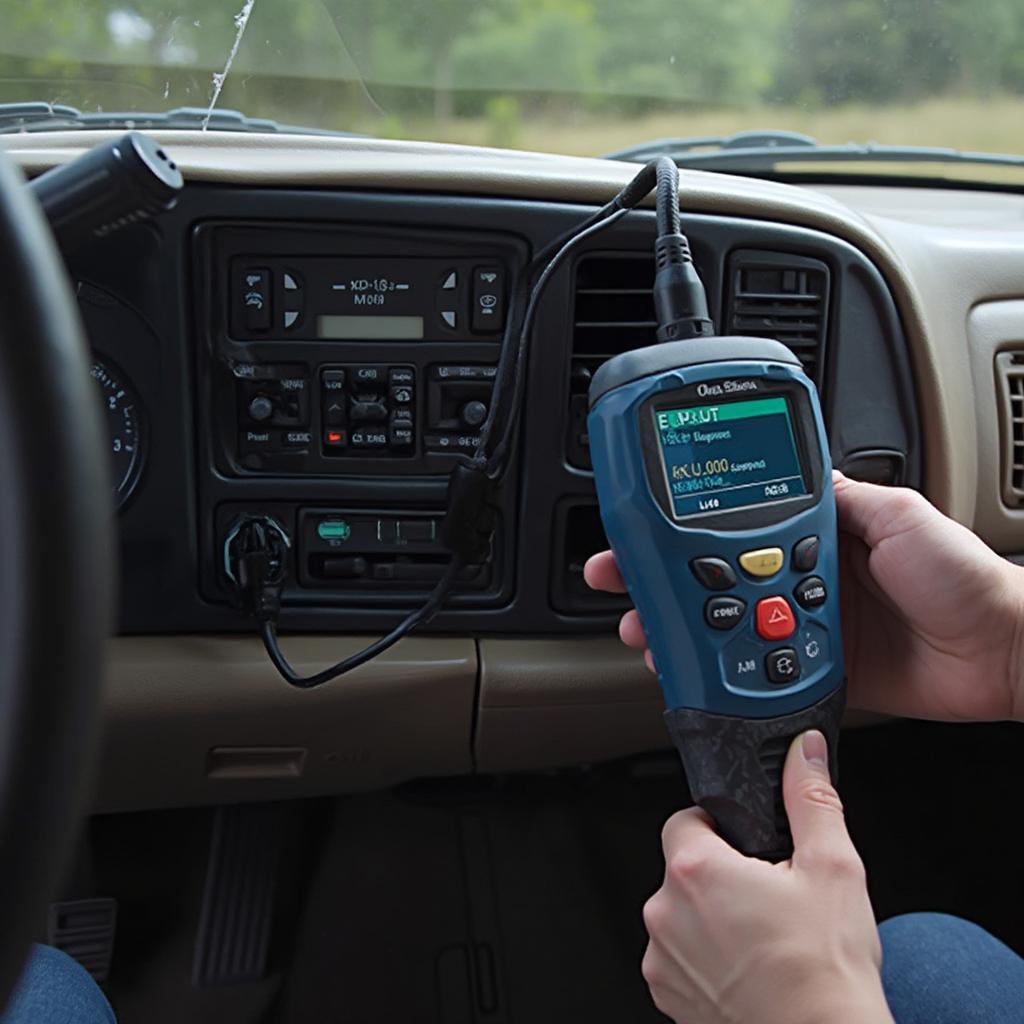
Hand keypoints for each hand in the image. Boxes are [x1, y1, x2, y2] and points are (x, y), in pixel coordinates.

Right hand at [584, 472, 1023, 721]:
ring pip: (722, 626)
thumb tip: (793, 473)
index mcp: (816, 535)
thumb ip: (843, 495)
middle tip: (619, 580)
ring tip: (645, 628)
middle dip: (658, 579)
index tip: (646, 524)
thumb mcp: (900, 514)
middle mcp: (799, 578)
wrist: (1003, 650)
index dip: (685, 525)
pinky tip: (691, 669)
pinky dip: (721, 674)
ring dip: (679, 628)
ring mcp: (801, 626)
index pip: (734, 524)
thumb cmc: (965, 576)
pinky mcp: (812, 671)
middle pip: (712, 577)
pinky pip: (756, 672)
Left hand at [641, 731, 891, 1023]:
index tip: (750, 845)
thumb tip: (802, 752)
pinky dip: (708, 960)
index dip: (721, 826)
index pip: (686, 820)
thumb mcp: (832, 867)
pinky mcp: (669, 998)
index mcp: (694, 871)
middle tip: (769, 896)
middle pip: (685, 869)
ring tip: (765, 939)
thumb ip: (810, 797)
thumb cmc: (826, 972)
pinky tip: (750, 971)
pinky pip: (681, 959)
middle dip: (723, 875)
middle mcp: (665, 913)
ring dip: (713, 919)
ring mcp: (663, 960)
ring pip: (683, 915)